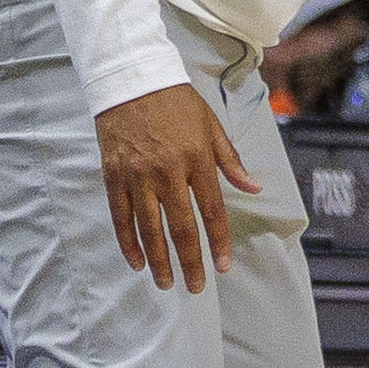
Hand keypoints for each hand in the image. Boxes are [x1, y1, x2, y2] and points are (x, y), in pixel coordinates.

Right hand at [96, 80, 261, 294]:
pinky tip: (137, 261)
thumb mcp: (212, 126)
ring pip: (148, 229)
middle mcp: (167, 173)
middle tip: (195, 287)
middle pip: (180, 228)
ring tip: (166, 282)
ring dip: (158, 260)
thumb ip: (231, 162)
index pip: (211, 211)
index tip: (222, 267)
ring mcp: (137, 176)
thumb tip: (254, 188)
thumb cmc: (177, 103)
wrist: (132, 80)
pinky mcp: (113, 176)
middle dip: (189, 261)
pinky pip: (121, 217)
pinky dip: (128, 242)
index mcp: (196, 161)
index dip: (217, 242)